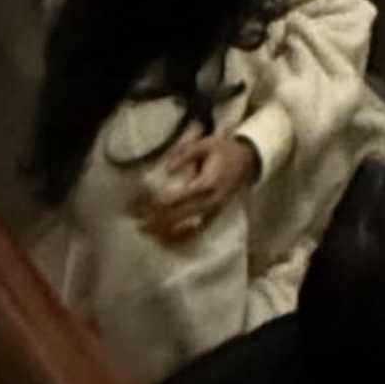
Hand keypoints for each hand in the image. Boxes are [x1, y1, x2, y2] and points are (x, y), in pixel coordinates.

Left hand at [132, 128, 258, 240]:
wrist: (248, 160)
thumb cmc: (224, 150)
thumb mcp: (206, 144)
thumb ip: (185, 154)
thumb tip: (166, 169)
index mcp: (207, 183)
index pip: (177, 198)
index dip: (157, 203)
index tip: (139, 204)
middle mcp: (210, 201)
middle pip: (179, 216)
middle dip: (156, 220)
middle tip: (136, 221)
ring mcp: (213, 212)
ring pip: (187, 228)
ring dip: (165, 232)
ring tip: (145, 232)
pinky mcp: (215, 217)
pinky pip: (195, 232)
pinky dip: (179, 237)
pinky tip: (163, 239)